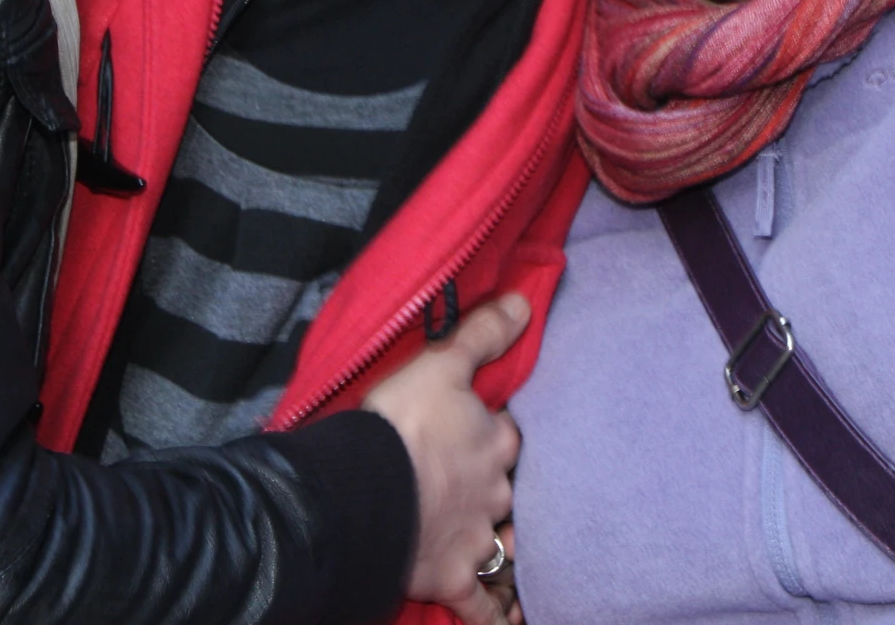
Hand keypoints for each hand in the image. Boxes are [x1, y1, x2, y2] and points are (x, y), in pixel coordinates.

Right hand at [364, 293, 529, 624]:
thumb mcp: (441, 363)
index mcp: (495, 442)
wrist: (368, 491)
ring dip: (506, 550)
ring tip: (502, 551)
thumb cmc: (402, 423)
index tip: (481, 437)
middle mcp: (496, 495)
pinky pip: (481, 606)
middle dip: (498, 494)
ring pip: (505, 549)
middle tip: (480, 493)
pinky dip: (494, 614)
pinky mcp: (454, 579)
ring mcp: (478, 540)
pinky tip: (510, 620)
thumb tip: (526, 302)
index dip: (495, 438)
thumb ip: (483, 333)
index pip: (509, 438)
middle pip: (508, 494)